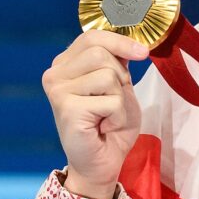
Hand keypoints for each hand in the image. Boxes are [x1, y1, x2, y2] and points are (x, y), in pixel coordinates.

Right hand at [42, 30, 149, 198]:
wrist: (103, 161)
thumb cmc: (111, 124)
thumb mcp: (119, 85)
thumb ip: (118, 61)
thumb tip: (131, 41)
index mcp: (66, 64)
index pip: (92, 36)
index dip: (120, 41)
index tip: (142, 52)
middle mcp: (55, 74)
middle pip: (101, 53)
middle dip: (120, 76)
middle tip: (113, 100)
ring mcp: (57, 90)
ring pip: (108, 75)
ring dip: (119, 98)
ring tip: (107, 115)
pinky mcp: (67, 108)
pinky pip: (111, 100)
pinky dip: (117, 115)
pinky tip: (104, 126)